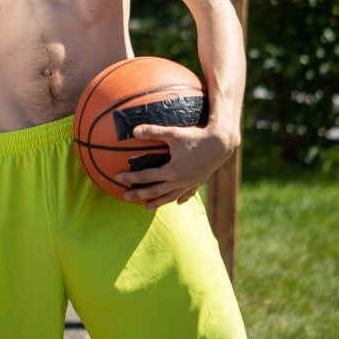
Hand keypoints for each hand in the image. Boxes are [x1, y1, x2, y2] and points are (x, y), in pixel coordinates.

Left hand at [114, 123, 238, 210]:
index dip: (131, 177)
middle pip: (155, 191)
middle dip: (139, 194)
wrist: (220, 144)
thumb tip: (134, 131)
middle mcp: (179, 181)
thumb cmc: (196, 136)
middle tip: (125, 196)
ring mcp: (189, 183)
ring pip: (169, 197)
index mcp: (171, 171)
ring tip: (146, 208)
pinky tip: (177, 203)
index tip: (118, 177)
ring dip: (157, 202)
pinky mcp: (197, 181)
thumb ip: (153, 132)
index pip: (146, 176)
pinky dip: (180, 199)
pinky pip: (186, 193)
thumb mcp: (173, 133)